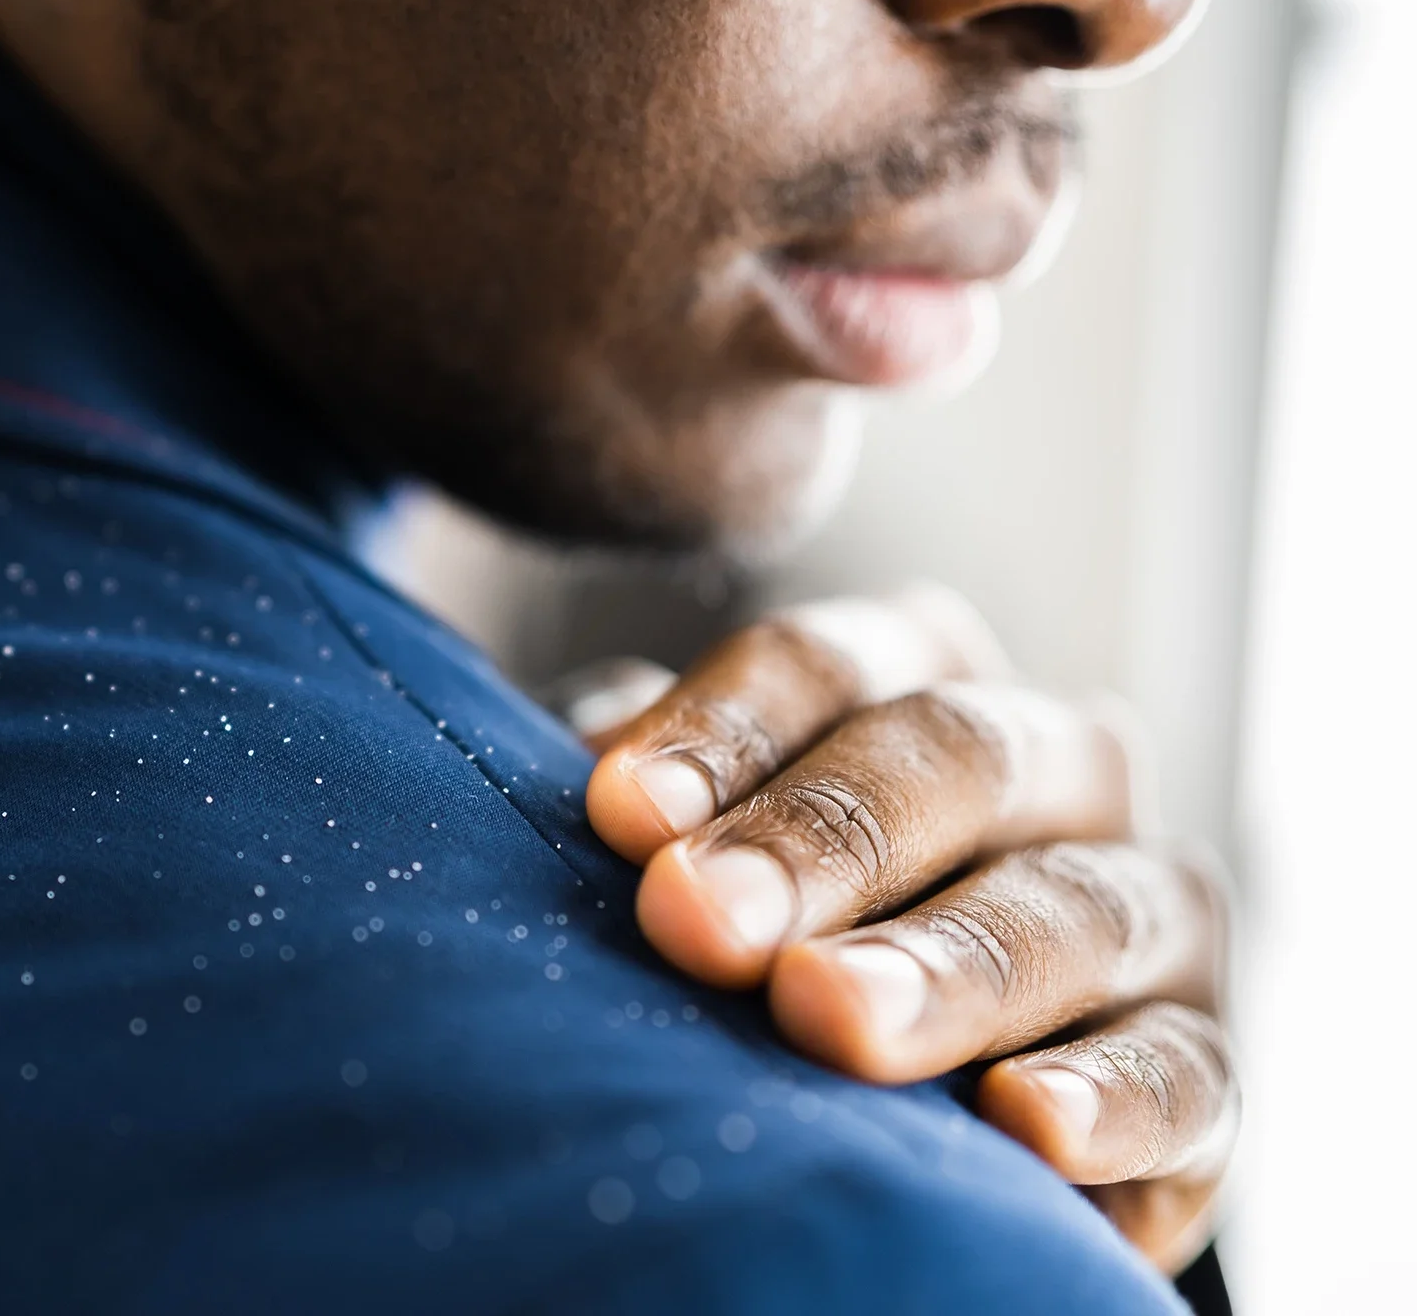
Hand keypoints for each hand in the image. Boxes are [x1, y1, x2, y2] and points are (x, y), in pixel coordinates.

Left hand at [571, 585, 1234, 1272]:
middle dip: (823, 837)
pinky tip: (1025, 1127)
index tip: (620, 812)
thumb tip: (586, 770)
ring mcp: (1145, 907)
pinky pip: (1188, 1072)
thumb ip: (650, 798)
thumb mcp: (701, 844)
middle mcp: (1057, 763)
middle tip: (702, 921)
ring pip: (1067, 907)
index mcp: (919, 679)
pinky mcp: (1204, 1060)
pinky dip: (1113, 1098)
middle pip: (955, 755)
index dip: (725, 730)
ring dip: (944, 964)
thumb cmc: (770, 935)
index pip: (826, 663)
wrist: (922, 1102)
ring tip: (829, 1015)